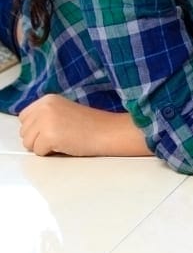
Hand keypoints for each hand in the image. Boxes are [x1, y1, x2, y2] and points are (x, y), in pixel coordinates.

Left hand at [18, 94, 139, 156]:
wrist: (108, 131)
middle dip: (38, 138)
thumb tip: (30, 129)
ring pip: (28, 143)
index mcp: (48, 99)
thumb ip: (45, 115)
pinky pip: (38, 152)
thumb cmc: (92, 125)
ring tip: (63, 139)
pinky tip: (66, 144)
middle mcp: (44, 107)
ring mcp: (45, 121)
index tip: (53, 129)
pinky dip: (50, 153)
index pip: (24, 118)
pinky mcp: (49, 135)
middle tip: (61, 135)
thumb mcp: (64, 111)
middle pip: (24, 132)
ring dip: (43, 146)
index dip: (36, 128)